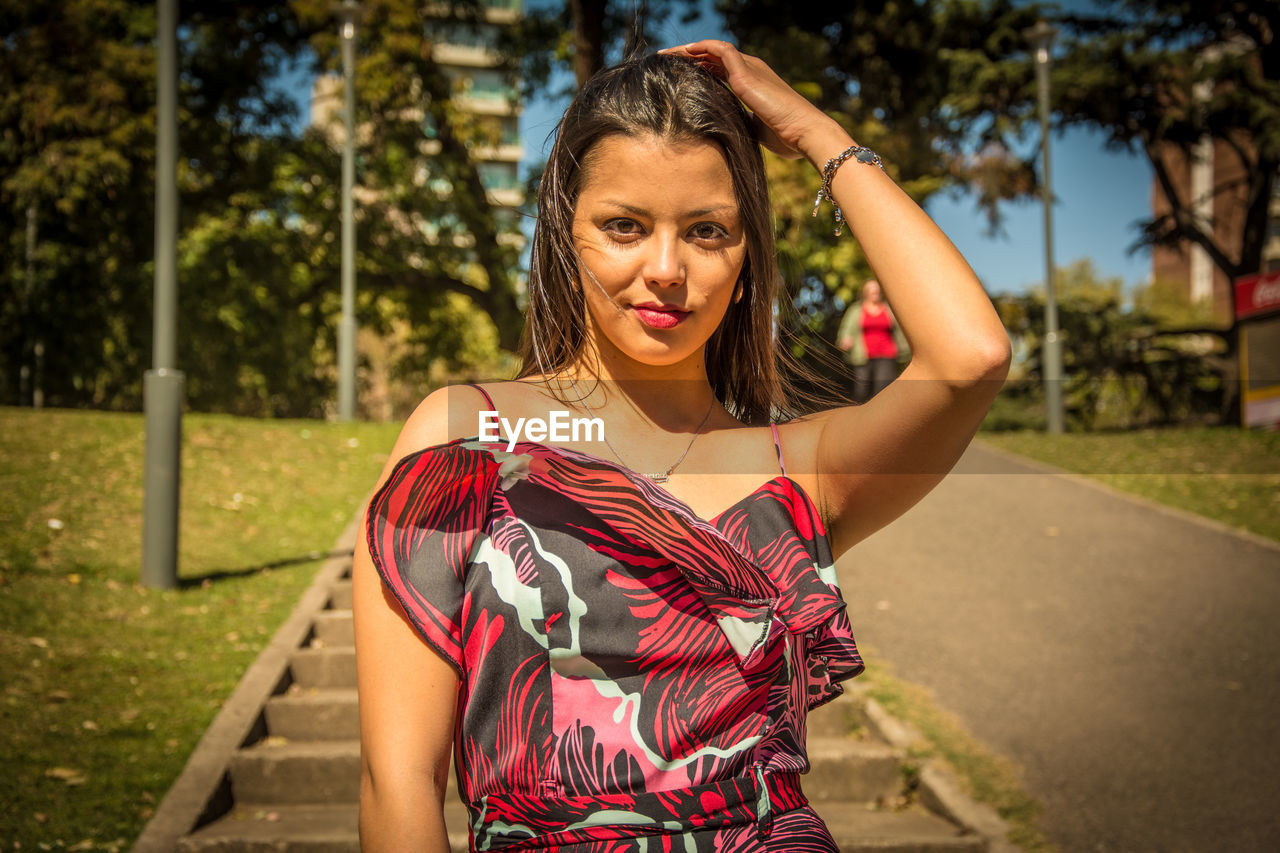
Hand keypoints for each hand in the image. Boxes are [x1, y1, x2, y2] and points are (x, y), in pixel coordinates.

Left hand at [658, 40, 835, 159]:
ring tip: (668, 54)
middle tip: (666, 61)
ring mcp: (750, 68)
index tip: (679, 74)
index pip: (721, 69)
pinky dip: (701, 48)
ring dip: (690, 50)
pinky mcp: (747, 73)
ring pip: (714, 49)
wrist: (804, 132)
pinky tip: (685, 52)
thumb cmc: (785, 136)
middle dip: (689, 57)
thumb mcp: (755, 128)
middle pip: (714, 56)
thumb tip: (722, 129)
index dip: (700, 69)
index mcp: (753, 82)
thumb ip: (739, 122)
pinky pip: (720, 50)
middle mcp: (752, 69)